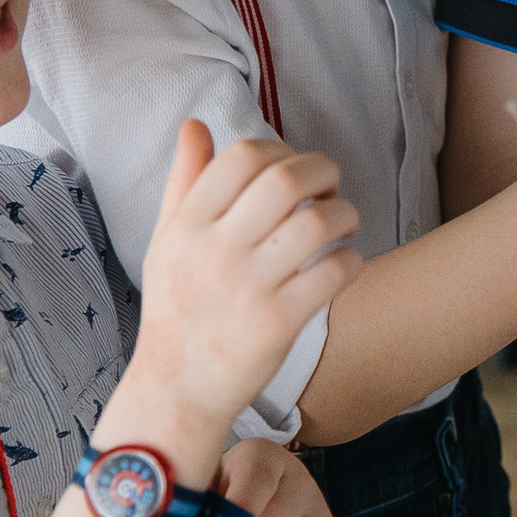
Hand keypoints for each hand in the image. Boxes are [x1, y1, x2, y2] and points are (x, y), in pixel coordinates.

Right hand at [130, 122, 362, 428]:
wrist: (176, 390)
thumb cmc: (177, 309)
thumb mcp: (165, 243)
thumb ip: (183, 182)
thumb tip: (194, 126)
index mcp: (187, 226)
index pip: (242, 156)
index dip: (280, 149)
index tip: (291, 167)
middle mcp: (214, 252)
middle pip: (285, 179)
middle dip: (323, 171)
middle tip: (329, 188)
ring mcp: (248, 288)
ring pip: (318, 222)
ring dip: (345, 213)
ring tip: (342, 224)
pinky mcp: (279, 323)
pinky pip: (335, 272)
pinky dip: (351, 260)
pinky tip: (342, 264)